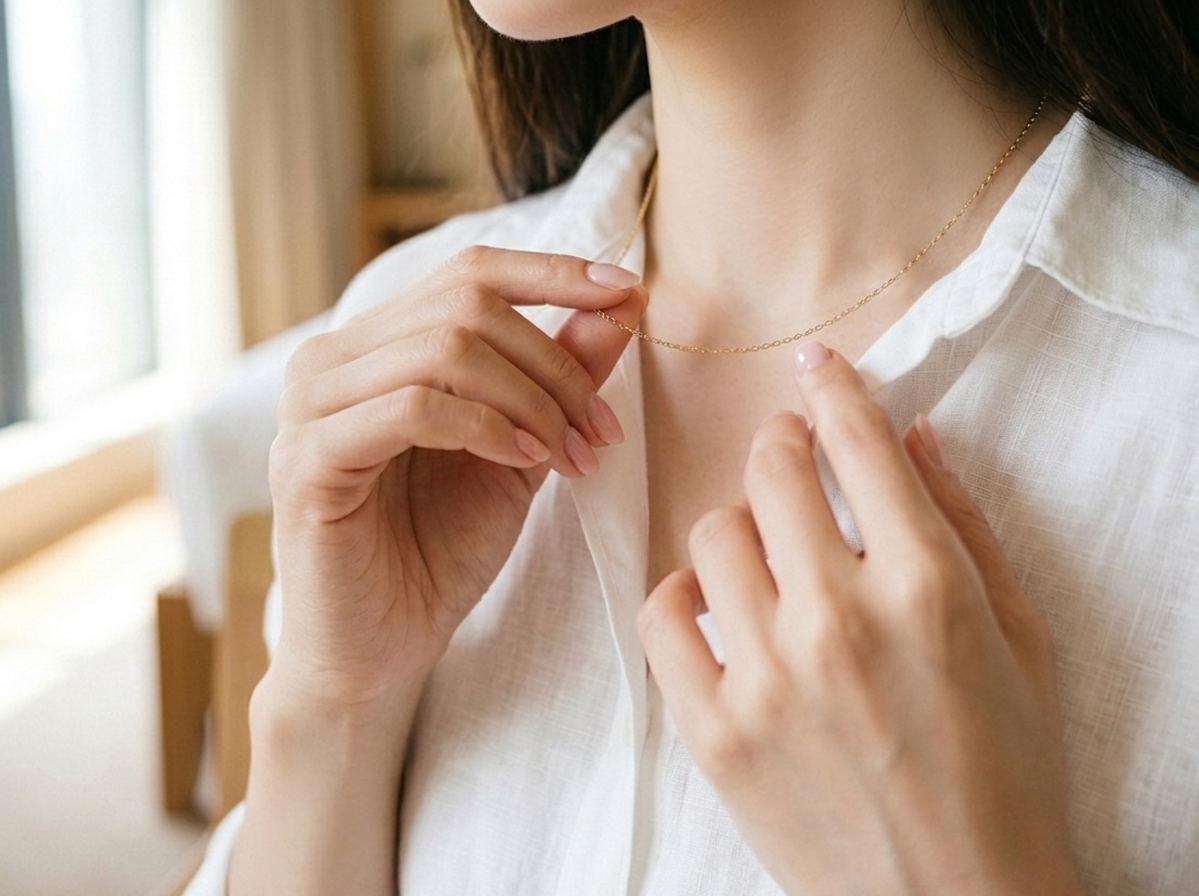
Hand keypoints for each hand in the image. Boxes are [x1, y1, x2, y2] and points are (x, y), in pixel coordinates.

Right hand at [267, 247, 645, 709]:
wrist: (380, 648)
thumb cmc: (439, 550)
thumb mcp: (519, 452)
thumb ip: (558, 378)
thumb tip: (619, 304)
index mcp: (377, 346)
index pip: (469, 273)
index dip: (552, 273)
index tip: (627, 292)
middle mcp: (332, 360)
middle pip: (466, 306)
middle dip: (555, 363)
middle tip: (601, 430)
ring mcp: (311, 406)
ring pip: (444, 349)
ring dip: (532, 399)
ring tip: (572, 455)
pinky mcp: (308, 460)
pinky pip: (413, 407)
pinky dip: (487, 427)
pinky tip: (525, 462)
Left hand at [638, 343, 1082, 895]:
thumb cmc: (1006, 769)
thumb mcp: (1020, 636)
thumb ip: (964, 523)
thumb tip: (913, 435)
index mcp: (926, 588)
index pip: (858, 443)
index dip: (832, 390)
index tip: (814, 366)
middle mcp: (838, 620)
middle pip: (771, 473)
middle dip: (781, 445)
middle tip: (789, 455)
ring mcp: (766, 678)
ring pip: (711, 536)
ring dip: (738, 525)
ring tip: (763, 551)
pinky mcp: (715, 733)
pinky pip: (663, 618)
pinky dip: (682, 597)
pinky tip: (714, 609)